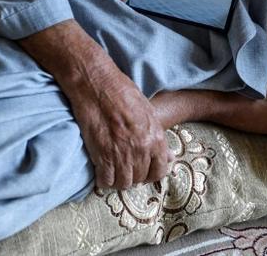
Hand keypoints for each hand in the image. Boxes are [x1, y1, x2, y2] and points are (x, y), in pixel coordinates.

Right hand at [18, 20, 171, 188]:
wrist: (97, 84)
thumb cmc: (122, 92)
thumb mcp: (148, 112)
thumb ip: (157, 137)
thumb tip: (169, 156)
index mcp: (155, 137)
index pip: (160, 170)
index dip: (151, 174)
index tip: (143, 171)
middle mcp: (141, 148)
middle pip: (140, 178)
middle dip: (133, 176)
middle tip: (124, 168)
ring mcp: (121, 153)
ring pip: (123, 183)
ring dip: (118, 180)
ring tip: (113, 171)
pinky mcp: (101, 155)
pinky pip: (105, 180)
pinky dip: (103, 180)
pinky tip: (101, 171)